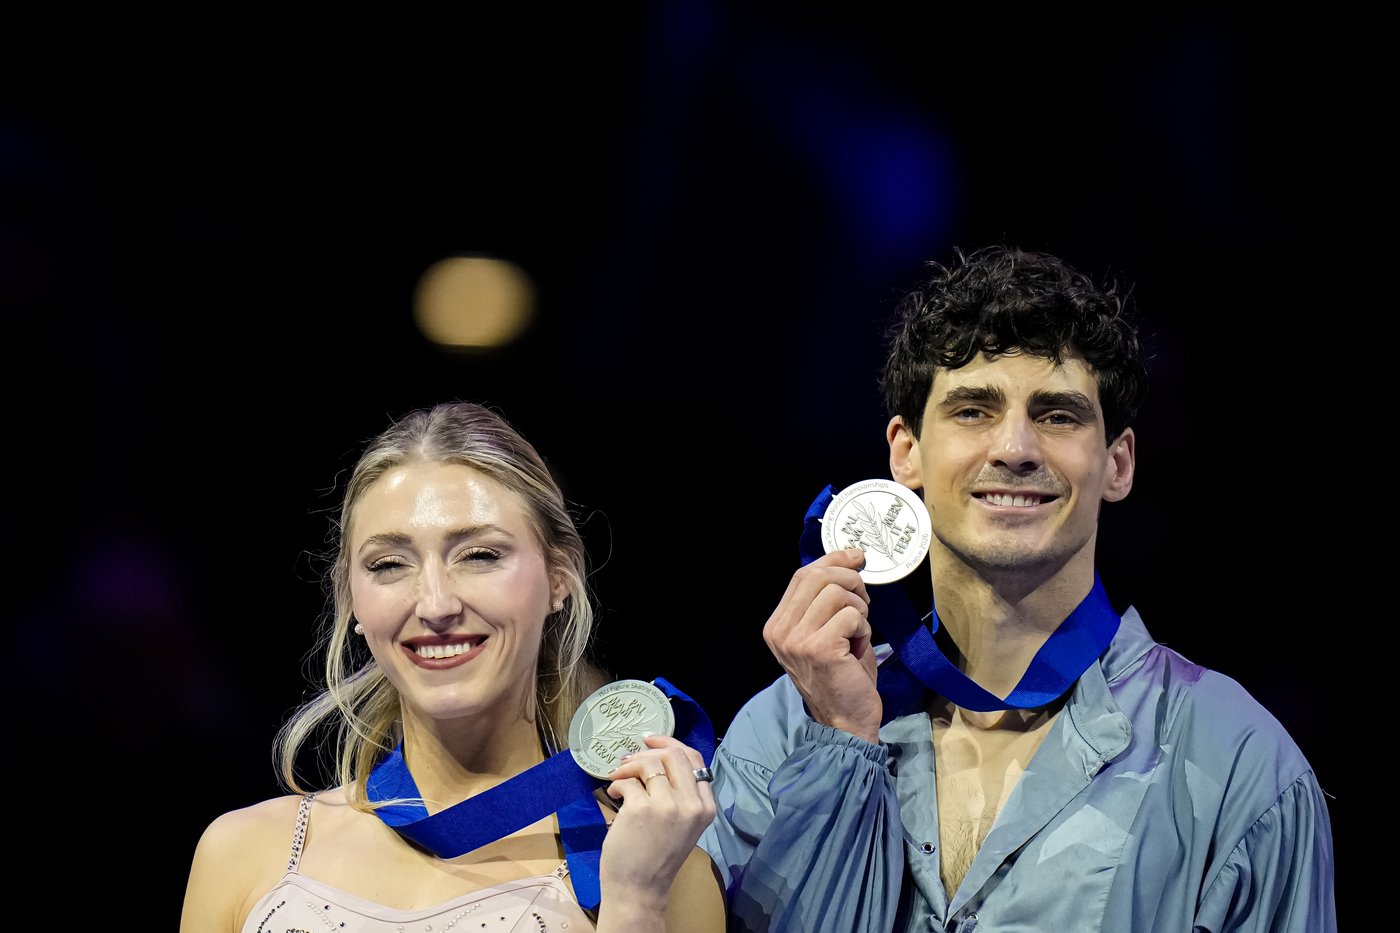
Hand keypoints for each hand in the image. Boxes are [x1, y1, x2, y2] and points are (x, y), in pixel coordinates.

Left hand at [600, 734, 716, 914]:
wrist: (640, 889)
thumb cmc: (657, 855)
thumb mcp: (683, 822)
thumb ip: (680, 792)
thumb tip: (656, 754)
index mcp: (706, 806)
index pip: (695, 758)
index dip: (670, 743)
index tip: (650, 741)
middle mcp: (692, 804)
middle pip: (673, 754)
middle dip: (647, 751)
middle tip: (629, 760)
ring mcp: (667, 806)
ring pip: (649, 763)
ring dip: (628, 766)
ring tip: (618, 779)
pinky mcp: (641, 809)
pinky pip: (628, 781)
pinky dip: (617, 784)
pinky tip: (614, 796)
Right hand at [762, 547, 881, 741]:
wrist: (845, 722)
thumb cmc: (840, 676)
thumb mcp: (824, 632)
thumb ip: (826, 599)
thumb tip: (850, 557)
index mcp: (777, 625)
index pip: (803, 575)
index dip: (833, 560)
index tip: (856, 557)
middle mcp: (781, 631)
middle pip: (819, 576)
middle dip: (851, 581)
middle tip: (863, 604)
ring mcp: (797, 640)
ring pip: (838, 593)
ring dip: (859, 610)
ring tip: (858, 633)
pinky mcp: (820, 648)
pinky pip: (852, 616)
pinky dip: (863, 629)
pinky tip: (859, 647)